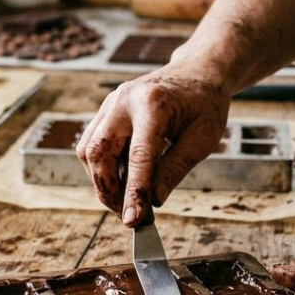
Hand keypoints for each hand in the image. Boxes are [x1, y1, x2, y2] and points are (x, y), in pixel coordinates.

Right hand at [76, 65, 232, 225]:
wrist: (197, 73)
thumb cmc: (205, 104)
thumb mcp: (202, 139)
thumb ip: (175, 170)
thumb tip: (153, 201)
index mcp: (153, 104)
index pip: (138, 157)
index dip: (133, 192)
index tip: (133, 220)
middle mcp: (124, 100)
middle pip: (100, 153)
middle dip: (109, 190)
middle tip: (128, 215)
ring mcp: (110, 103)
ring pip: (89, 151)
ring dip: (102, 182)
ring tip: (127, 200)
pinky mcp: (105, 110)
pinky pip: (91, 144)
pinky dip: (102, 169)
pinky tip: (122, 180)